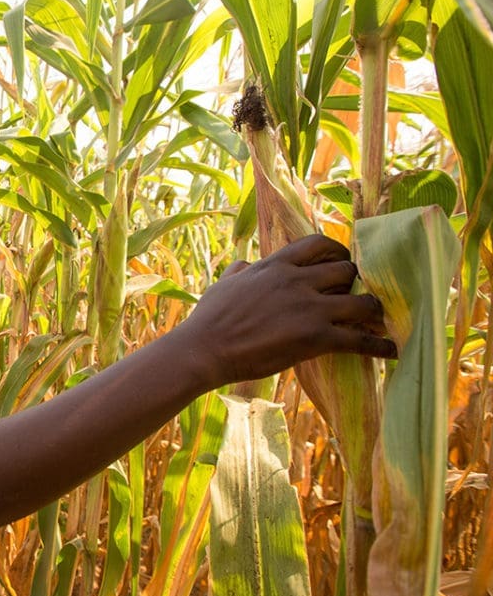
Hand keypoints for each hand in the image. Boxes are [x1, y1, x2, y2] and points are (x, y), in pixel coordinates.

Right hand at [174, 234, 395, 386]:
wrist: (204, 349)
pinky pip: (359, 340)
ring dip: (374, 312)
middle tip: (360, 297)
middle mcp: (297, 281)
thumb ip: (243, 269)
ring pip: (362, 302)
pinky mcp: (314, 338)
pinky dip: (380, 346)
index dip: (338, 252)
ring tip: (381, 321)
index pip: (319, 244)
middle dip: (358, 283)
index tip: (343, 264)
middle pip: (348, 271)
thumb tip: (248, 264)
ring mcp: (308, 309)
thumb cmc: (209, 318)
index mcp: (276, 265)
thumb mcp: (226, 283)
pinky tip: (392, 351)